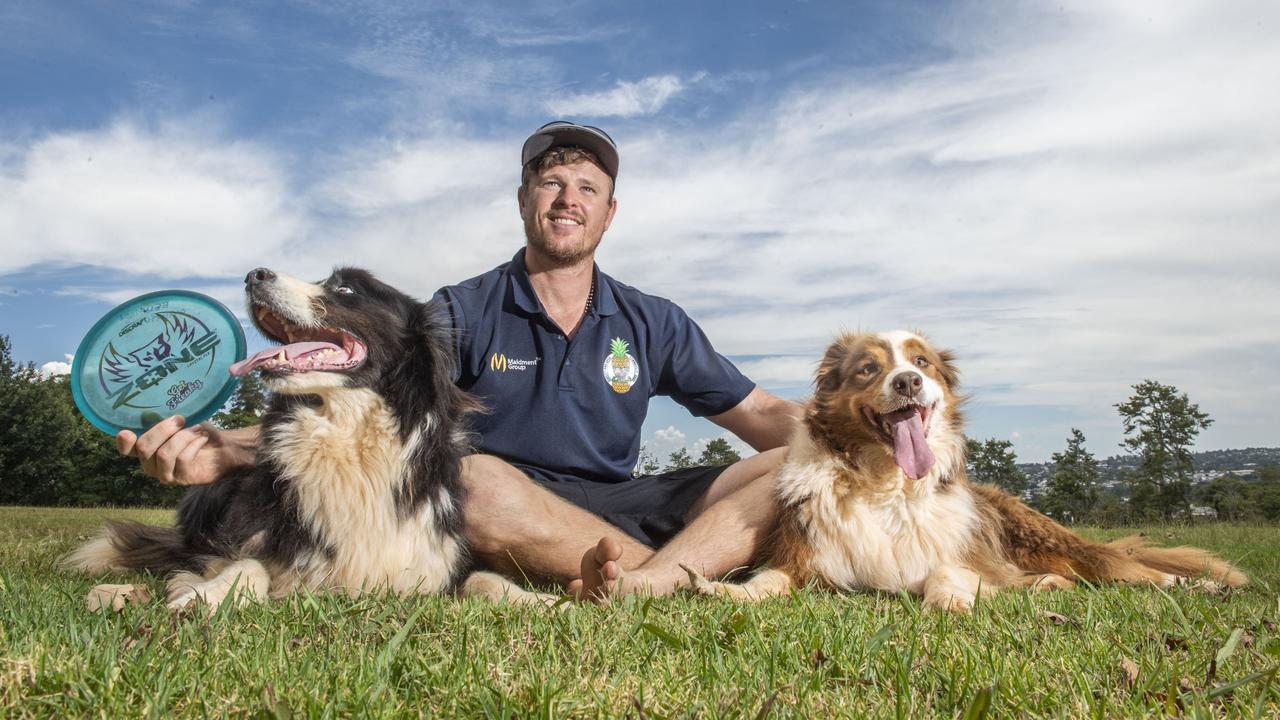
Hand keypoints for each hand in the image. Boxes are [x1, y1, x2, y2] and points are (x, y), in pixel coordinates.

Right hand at [116, 416, 230, 485]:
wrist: (224, 447)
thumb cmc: (198, 432)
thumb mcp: (182, 421)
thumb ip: (165, 418)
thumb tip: (150, 412)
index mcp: (146, 449)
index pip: (127, 450)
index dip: (122, 443)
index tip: (126, 432)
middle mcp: (151, 464)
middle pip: (144, 448)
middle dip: (163, 430)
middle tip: (181, 419)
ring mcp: (166, 475)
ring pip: (163, 454)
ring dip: (182, 437)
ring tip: (197, 429)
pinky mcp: (182, 480)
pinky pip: (182, 459)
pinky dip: (194, 444)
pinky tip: (202, 438)